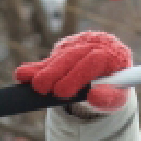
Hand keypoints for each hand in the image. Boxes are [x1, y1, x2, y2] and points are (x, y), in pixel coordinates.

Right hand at [14, 31, 132, 112]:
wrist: (109, 73)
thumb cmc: (113, 88)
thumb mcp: (117, 98)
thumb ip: (108, 98)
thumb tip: (94, 95)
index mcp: (114, 53)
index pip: (92, 60)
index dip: (75, 76)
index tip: (61, 93)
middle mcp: (96, 43)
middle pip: (72, 55)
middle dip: (54, 72)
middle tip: (41, 89)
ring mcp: (79, 42)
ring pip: (59, 55)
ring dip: (43, 71)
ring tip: (32, 85)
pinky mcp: (65, 47)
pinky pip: (50, 58)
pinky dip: (37, 67)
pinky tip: (23, 75)